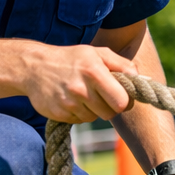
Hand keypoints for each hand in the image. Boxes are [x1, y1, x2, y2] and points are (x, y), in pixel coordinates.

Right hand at [19, 43, 134, 122]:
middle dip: (111, 106)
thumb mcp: (98, 53)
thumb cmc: (72, 58)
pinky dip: (79, 113)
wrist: (33, 67)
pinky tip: (72, 99)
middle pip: (110, 114)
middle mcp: (81, 90)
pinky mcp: (58, 115)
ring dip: (94, 109)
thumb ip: (122, 64)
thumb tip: (141, 79)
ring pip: (95, 118)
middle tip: (103, 95)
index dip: (126, 101)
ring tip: (84, 94)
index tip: (122, 96)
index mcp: (95, 72)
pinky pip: (79, 121)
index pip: (122, 102)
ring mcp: (68, 104)